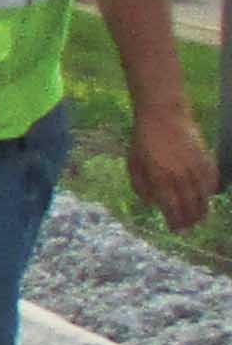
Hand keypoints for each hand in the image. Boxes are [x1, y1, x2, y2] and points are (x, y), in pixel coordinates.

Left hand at [134, 102, 220, 234]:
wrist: (163, 115)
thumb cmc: (143, 139)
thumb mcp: (132, 163)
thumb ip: (140, 186)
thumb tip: (150, 203)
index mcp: (159, 178)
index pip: (171, 207)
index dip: (175, 221)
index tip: (176, 230)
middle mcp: (179, 175)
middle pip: (189, 205)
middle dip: (189, 220)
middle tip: (188, 228)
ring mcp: (194, 167)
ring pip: (203, 196)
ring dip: (202, 210)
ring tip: (199, 218)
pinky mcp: (205, 158)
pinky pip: (212, 180)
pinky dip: (211, 190)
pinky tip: (208, 197)